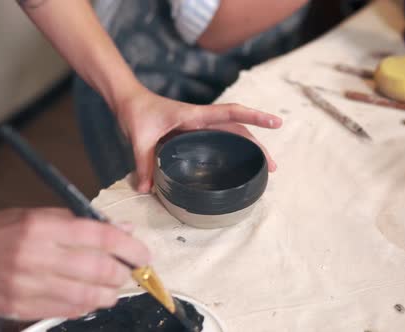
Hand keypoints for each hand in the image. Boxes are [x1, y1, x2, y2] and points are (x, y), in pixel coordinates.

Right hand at [0, 208, 149, 319]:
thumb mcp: (39, 215)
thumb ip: (82, 223)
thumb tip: (122, 229)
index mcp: (43, 226)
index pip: (101, 236)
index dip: (130, 247)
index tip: (143, 254)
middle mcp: (37, 255)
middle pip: (98, 269)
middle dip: (123, 273)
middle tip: (130, 272)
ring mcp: (28, 285)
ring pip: (86, 295)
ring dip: (109, 293)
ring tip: (113, 288)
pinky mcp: (21, 307)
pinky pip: (66, 311)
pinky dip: (86, 306)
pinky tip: (90, 298)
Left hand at [114, 85, 282, 192]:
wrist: (129, 100)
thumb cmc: (136, 112)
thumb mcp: (138, 138)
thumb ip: (143, 163)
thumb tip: (146, 190)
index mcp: (194, 115)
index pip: (231, 113)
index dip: (255, 116)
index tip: (275, 122)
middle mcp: (202, 119)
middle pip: (239, 129)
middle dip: (258, 145)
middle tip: (272, 167)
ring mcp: (200, 126)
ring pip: (233, 135)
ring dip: (250, 148)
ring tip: (263, 169)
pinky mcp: (194, 133)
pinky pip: (220, 140)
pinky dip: (234, 150)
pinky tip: (237, 165)